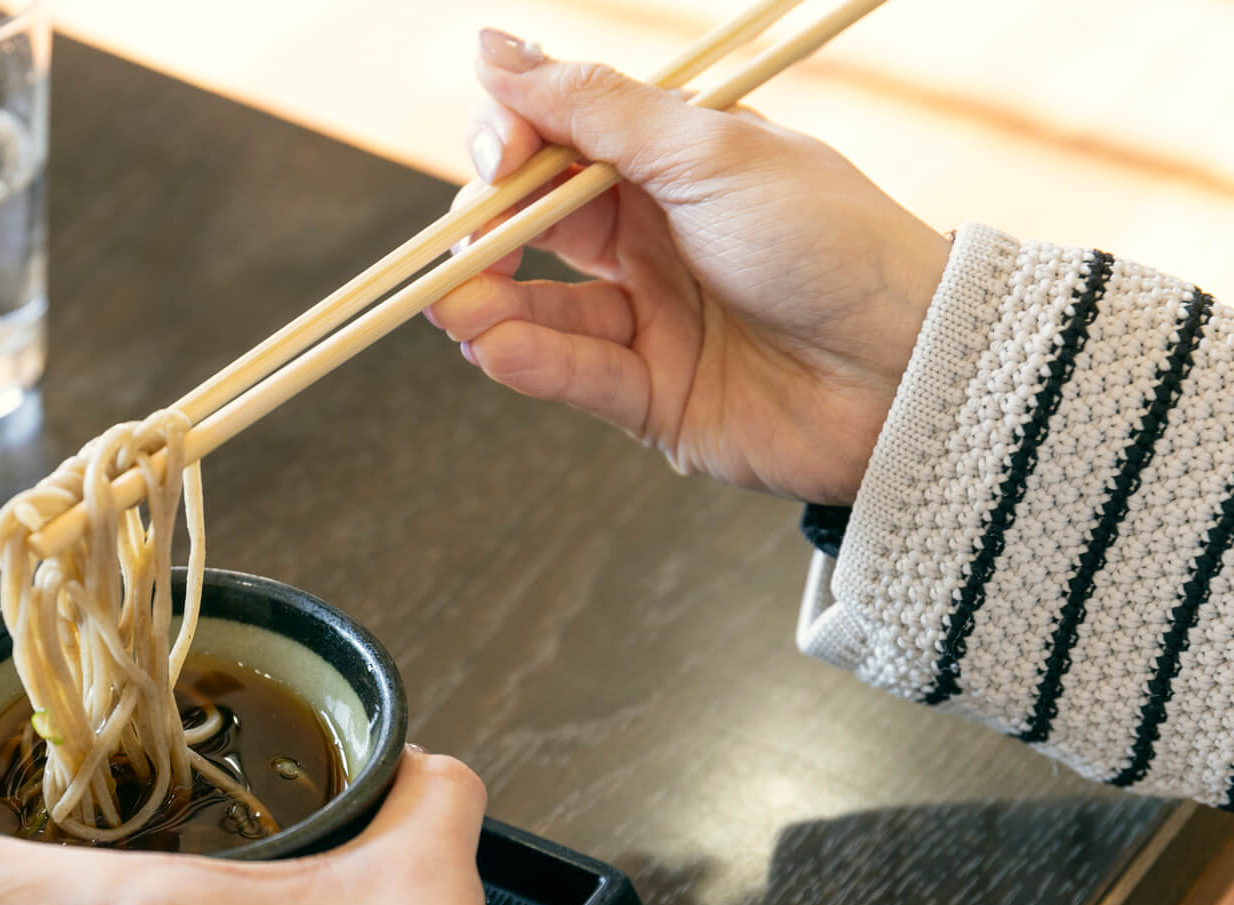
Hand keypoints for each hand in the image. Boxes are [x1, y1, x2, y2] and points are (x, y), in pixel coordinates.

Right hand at [428, 29, 951, 505]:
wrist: (909, 366)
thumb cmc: (830, 240)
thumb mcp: (709, 153)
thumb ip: (594, 107)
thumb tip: (489, 45)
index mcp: (667, 165)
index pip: (551, 144)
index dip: (506, 148)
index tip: (497, 161)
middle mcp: (649, 238)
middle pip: (527, 226)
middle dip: (479, 235)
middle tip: (461, 251)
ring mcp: (648, 319)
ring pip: (535, 306)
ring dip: (484, 304)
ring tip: (457, 309)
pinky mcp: (650, 397)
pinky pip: (572, 373)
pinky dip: (528, 359)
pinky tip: (496, 346)